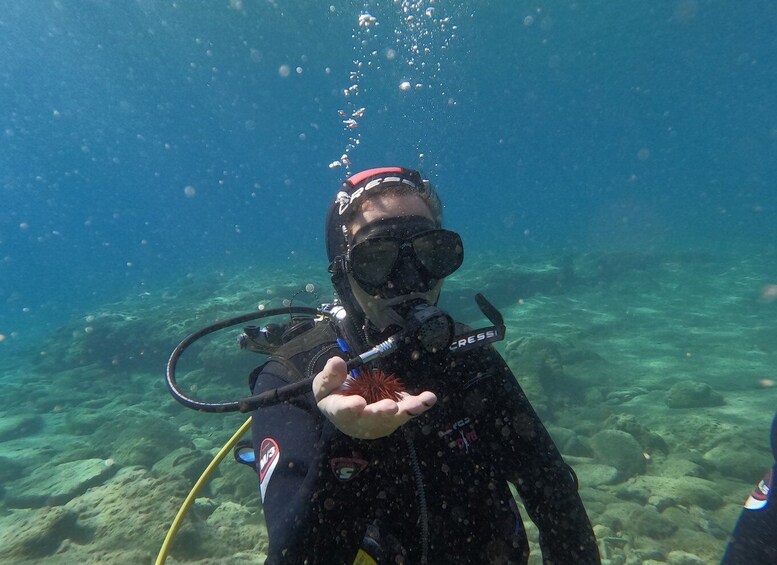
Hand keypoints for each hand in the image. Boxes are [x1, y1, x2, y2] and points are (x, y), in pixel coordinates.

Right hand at [313, 357, 436, 438]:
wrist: (346, 409)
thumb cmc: (333, 395)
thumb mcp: (324, 385)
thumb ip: (329, 376)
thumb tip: (337, 361)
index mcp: (339, 412)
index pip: (343, 412)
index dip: (349, 408)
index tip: (358, 403)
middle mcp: (361, 421)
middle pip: (372, 419)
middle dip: (382, 413)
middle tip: (391, 407)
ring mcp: (380, 421)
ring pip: (393, 418)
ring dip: (406, 411)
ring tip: (417, 404)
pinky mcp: (395, 417)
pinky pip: (407, 411)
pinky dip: (419, 405)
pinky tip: (429, 398)